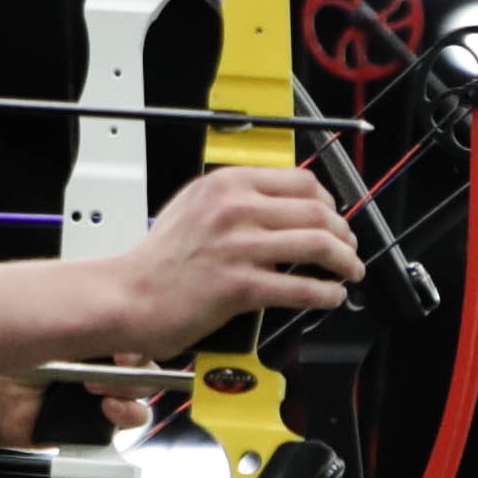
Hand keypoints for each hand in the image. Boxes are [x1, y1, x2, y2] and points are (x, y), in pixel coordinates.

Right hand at [103, 164, 355, 348]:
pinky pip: (301, 287)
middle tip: (349, 249)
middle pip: (317, 211)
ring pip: (317, 245)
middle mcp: (235, 209)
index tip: (334, 217)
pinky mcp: (240, 286)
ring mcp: (238, 247)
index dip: (330, 202)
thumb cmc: (156, 260)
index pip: (301, 181)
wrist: (128, 295)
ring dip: (344, 261)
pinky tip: (330, 297)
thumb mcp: (193, 205)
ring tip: (349, 272)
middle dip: (344, 233)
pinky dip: (326, 293)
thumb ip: (235, 199)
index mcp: (227, 184)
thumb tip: (279, 205)